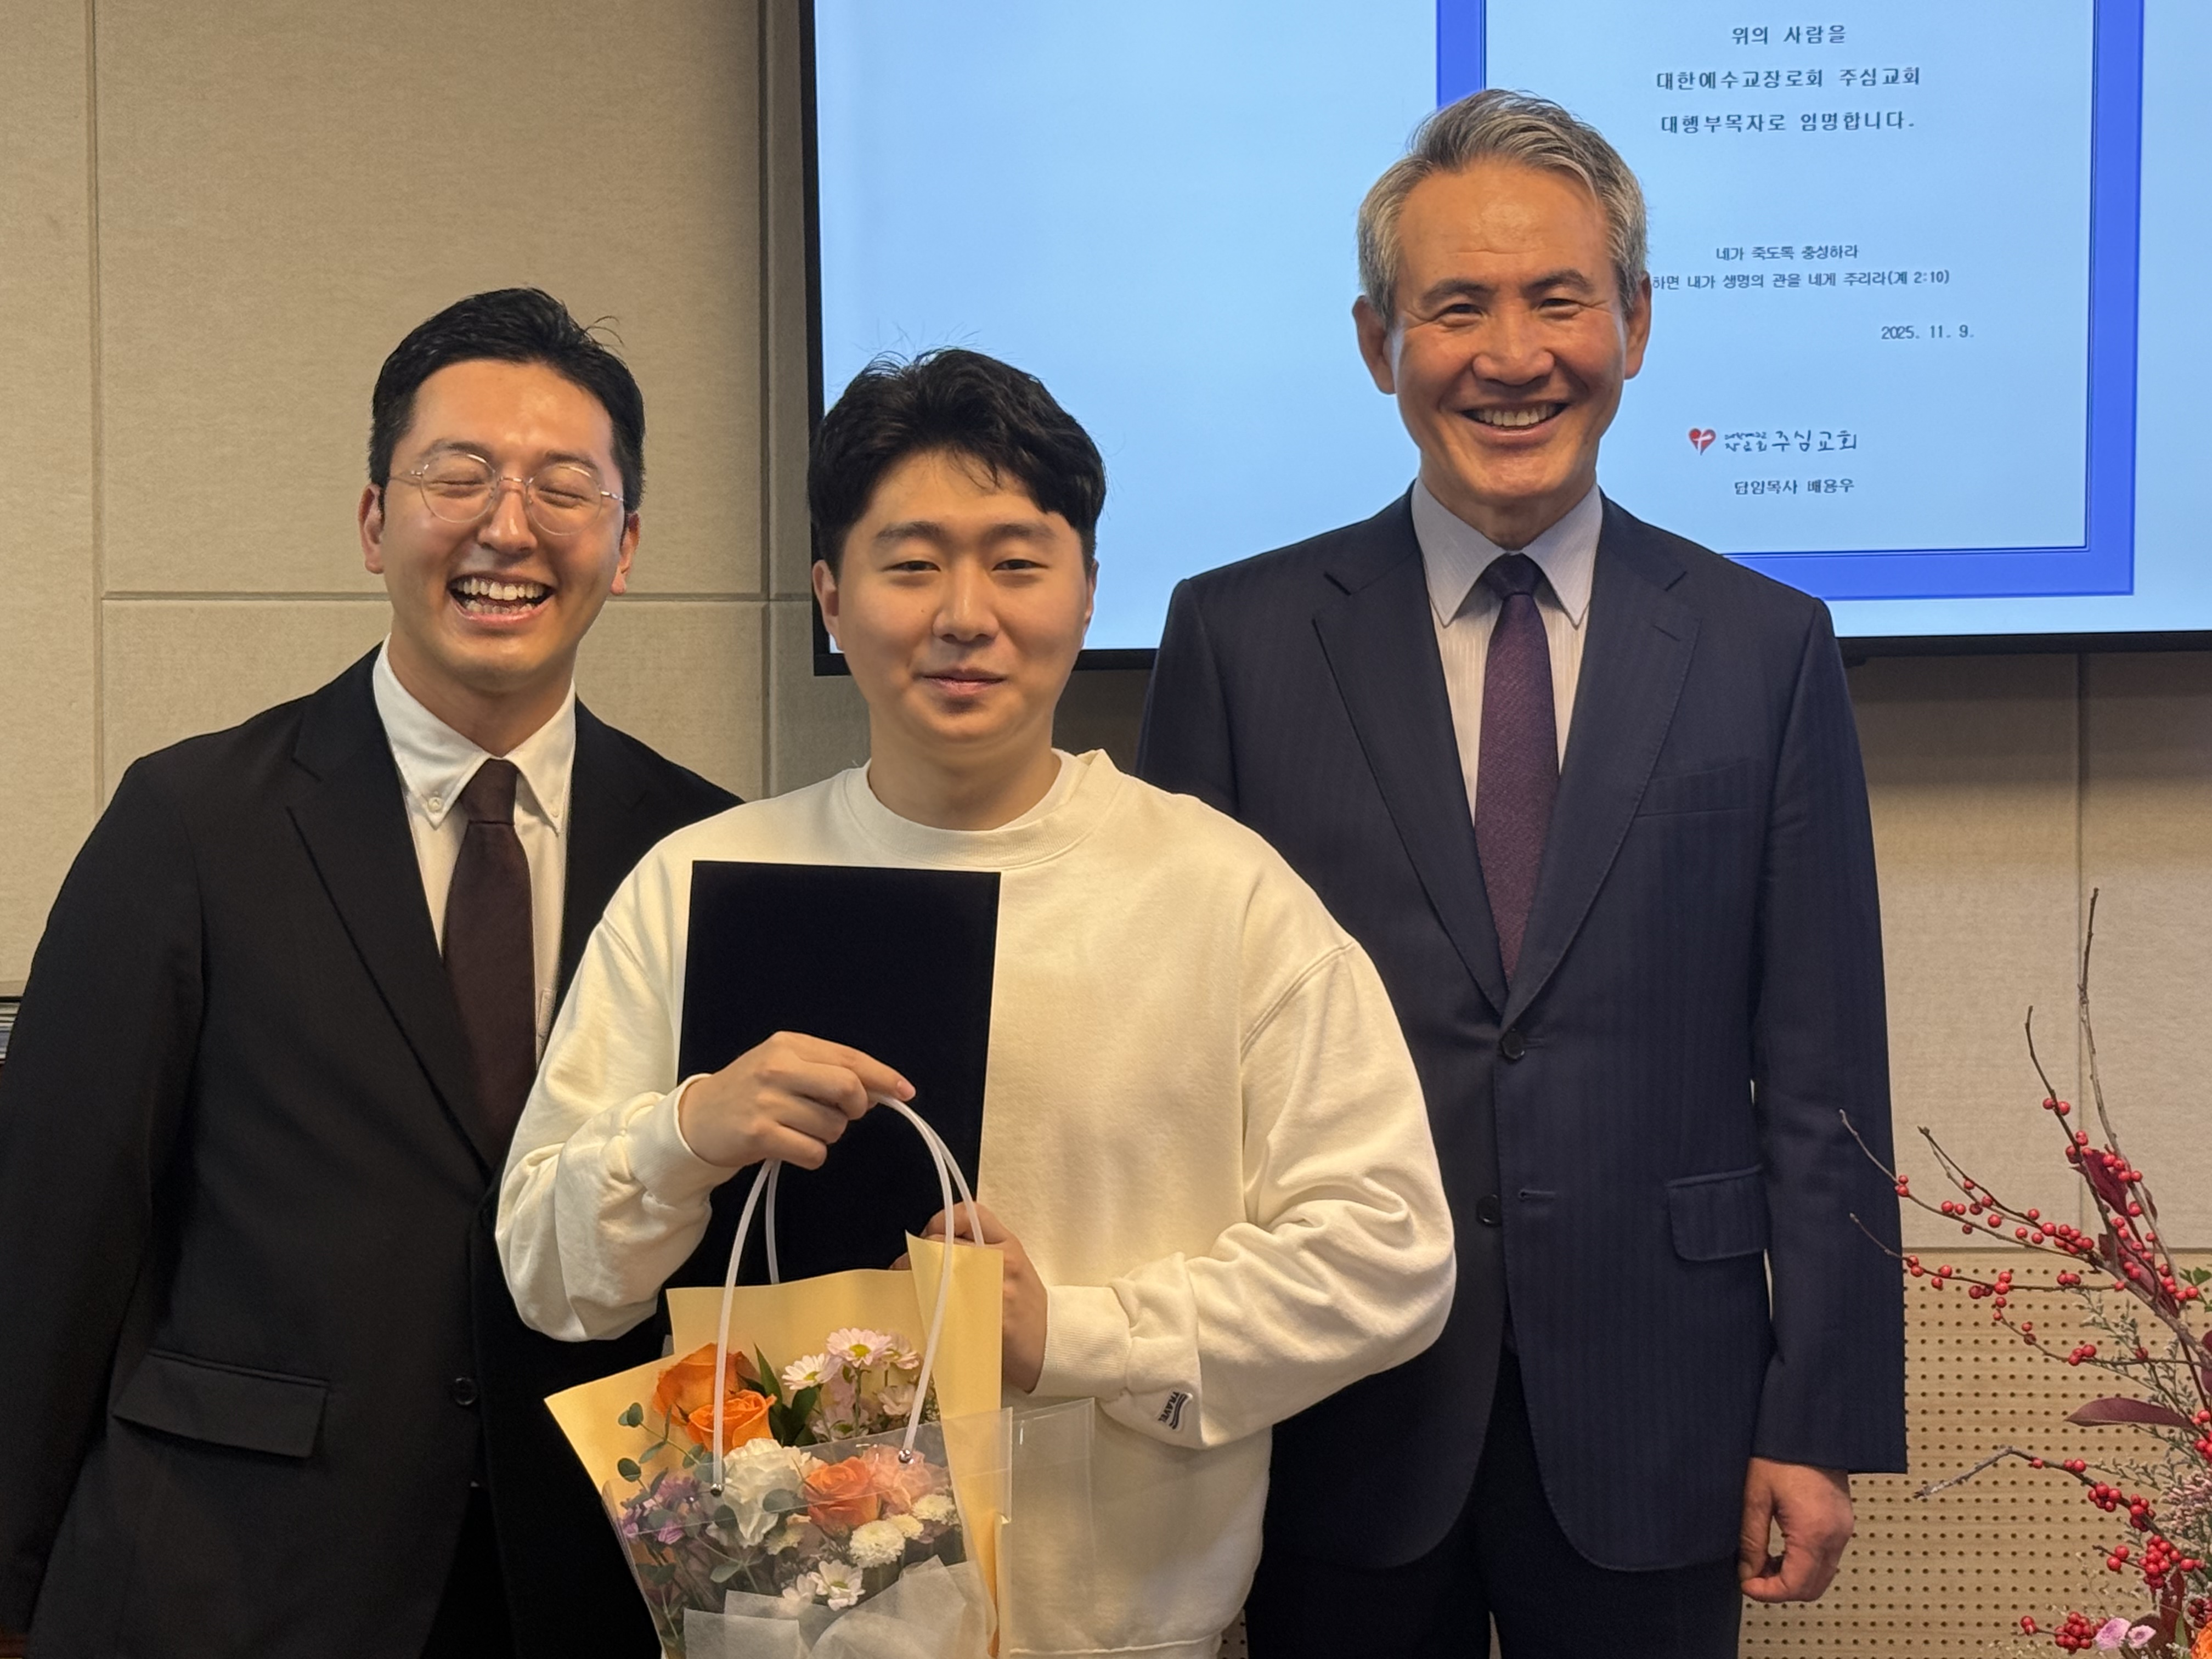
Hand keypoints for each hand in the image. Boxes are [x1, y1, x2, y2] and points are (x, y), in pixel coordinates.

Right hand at [676, 1032, 910, 1169]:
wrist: (695, 1120)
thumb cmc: (749, 1093)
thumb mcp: (784, 1068)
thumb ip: (827, 1072)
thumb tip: (877, 1092)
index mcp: (789, 1044)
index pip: (849, 1057)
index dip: (882, 1076)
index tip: (905, 1091)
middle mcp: (778, 1067)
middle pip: (847, 1088)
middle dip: (857, 1107)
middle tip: (846, 1115)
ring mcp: (767, 1100)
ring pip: (832, 1126)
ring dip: (827, 1135)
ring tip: (800, 1129)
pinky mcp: (759, 1134)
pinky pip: (813, 1152)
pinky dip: (812, 1156)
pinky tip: (791, 1147)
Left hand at [907, 1201, 1048, 1394]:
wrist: (1052, 1343)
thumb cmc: (1027, 1305)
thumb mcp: (1014, 1264)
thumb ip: (982, 1248)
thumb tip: (934, 1244)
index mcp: (1008, 1244)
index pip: (968, 1214)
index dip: (940, 1221)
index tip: (929, 1238)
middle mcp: (1000, 1261)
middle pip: (941, 1244)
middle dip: (917, 1257)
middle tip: (909, 1271)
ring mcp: (990, 1291)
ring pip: (935, 1274)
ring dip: (915, 1283)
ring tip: (910, 1293)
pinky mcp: (981, 1321)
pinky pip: (941, 1308)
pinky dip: (925, 1309)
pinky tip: (921, 1316)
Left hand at [1739, 1457, 1853, 1601]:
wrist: (1808, 1427)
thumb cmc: (1780, 1454)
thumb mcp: (1756, 1497)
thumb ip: (1752, 1539)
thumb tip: (1748, 1571)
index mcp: (1814, 1533)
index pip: (1795, 1585)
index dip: (1767, 1593)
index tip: (1746, 1584)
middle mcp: (1835, 1536)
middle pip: (1813, 1588)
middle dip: (1781, 1589)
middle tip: (1753, 1576)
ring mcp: (1844, 1529)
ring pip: (1823, 1575)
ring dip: (1794, 1578)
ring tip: (1764, 1561)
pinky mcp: (1843, 1522)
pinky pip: (1828, 1558)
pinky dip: (1806, 1564)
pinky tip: (1782, 1550)